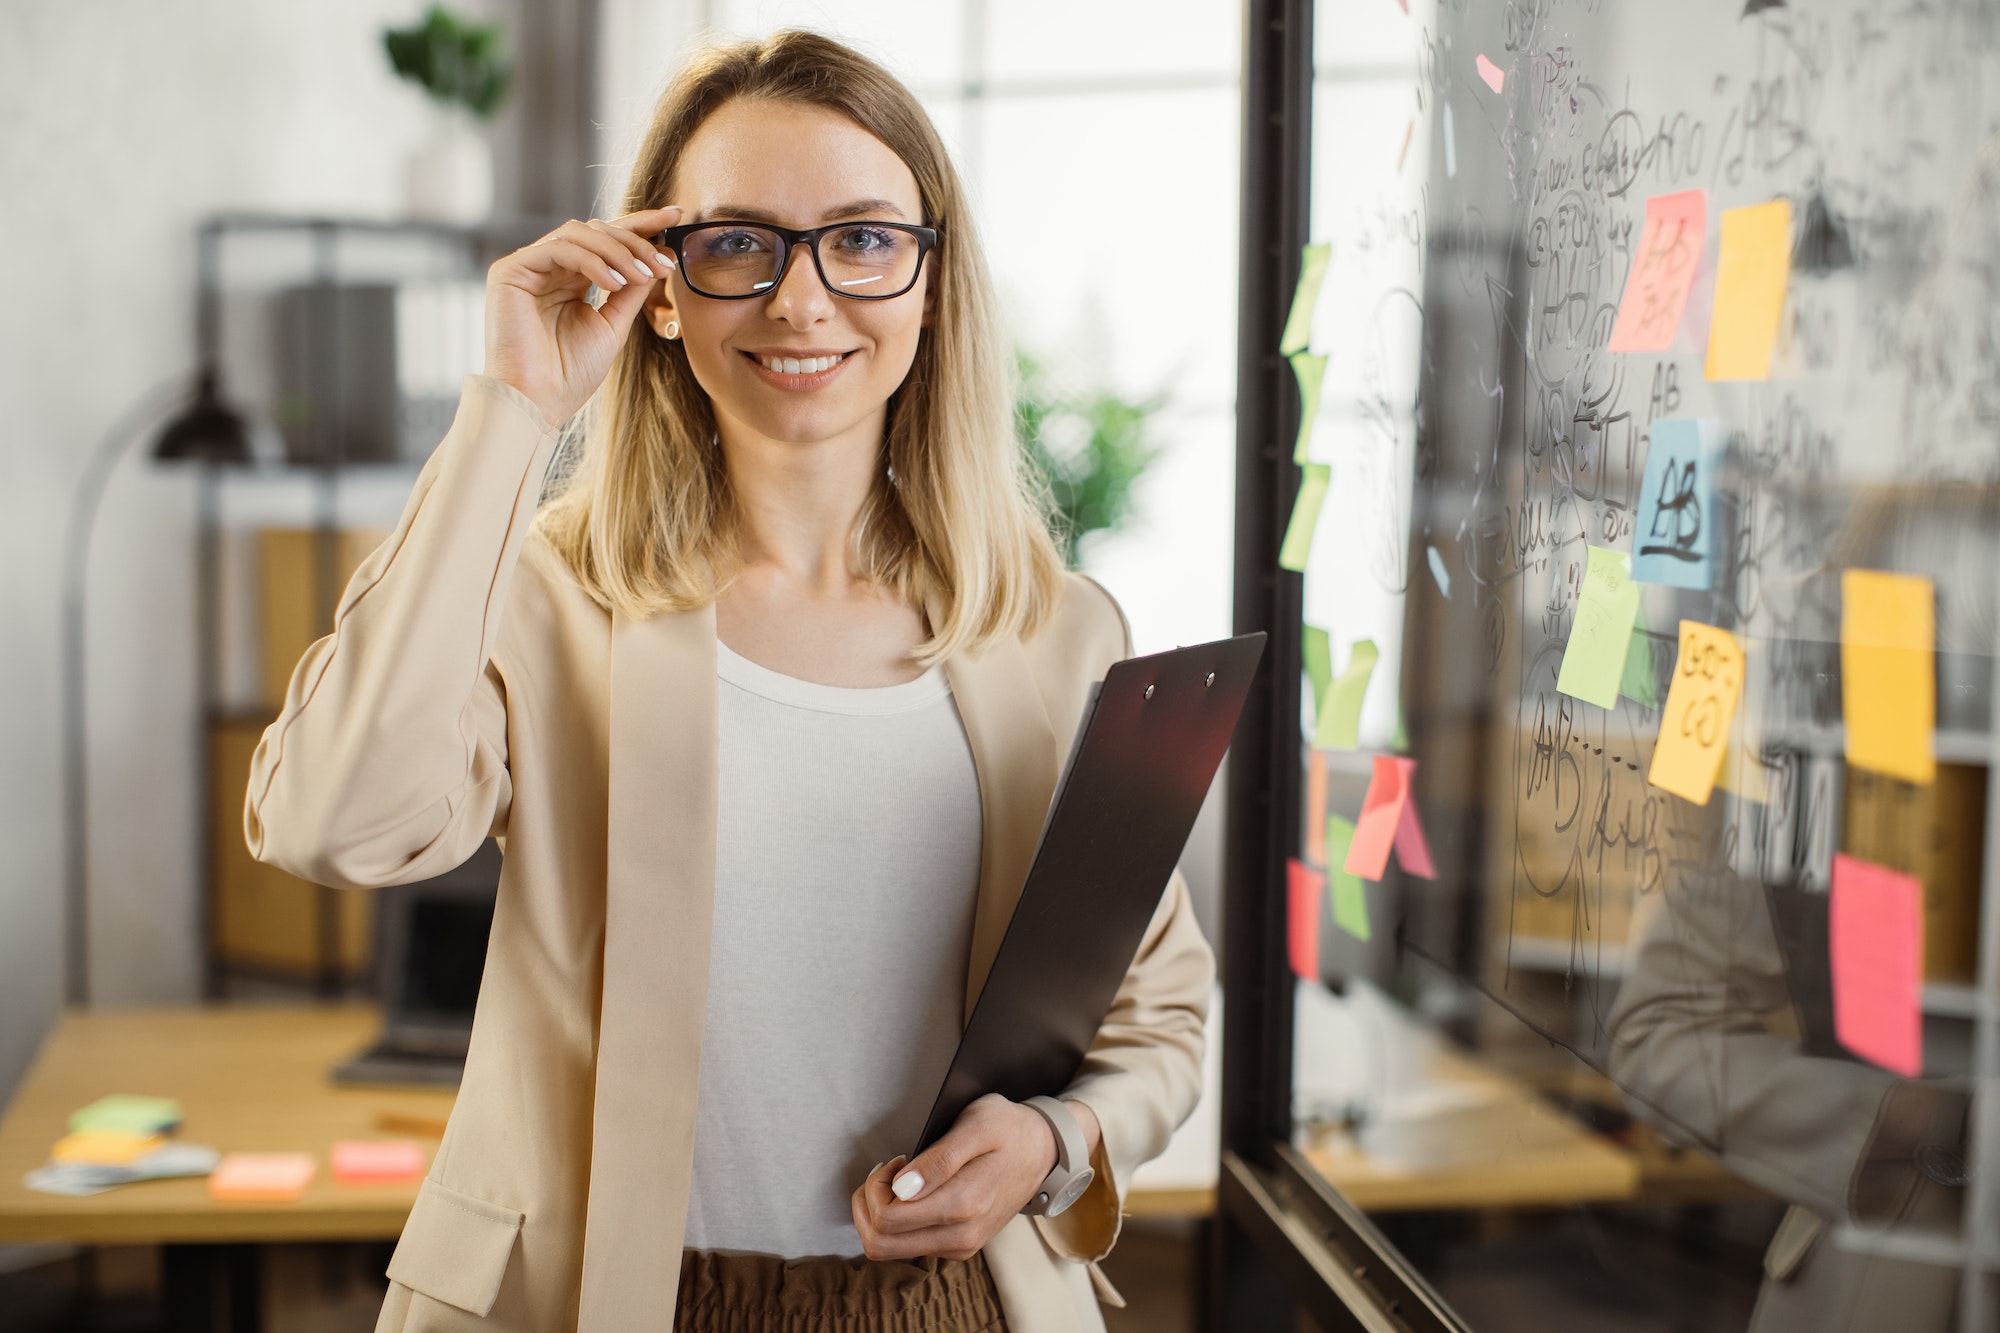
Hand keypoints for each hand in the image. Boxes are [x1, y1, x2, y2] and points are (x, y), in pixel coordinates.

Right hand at [482, 206, 681, 428]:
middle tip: (662, 262)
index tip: (676, 215)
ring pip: (578, 233)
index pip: (606, 241)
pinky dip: (591, 261)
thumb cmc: (570, 374)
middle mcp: (546, 268)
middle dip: (634, 241)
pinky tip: (613, 283)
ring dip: (617, 251)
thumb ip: (633, 288)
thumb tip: (662, 253)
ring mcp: (526, 267)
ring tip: (641, 276)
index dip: (640, 225)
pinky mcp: (510, 271)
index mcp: (568, 279)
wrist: (536, 403)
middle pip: (594, 230)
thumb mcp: (613, 324)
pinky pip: (558, 248)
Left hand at [849, 1094, 1100, 1260]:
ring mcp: (960, 1246)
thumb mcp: (976, 1125)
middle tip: (888, 1171)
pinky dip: (897, 1222)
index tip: (895, 1161)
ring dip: (880, 1214)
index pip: (887, 1219)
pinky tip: (915, 1193)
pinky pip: (908, 1247)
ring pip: (889, 1250)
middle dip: (869, 1205)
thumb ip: (939, 1159)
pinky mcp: (959, 1247)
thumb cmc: (1008, 1129)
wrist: (1044, 1151)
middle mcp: (961, 1236)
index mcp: (963, 1205)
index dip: (876, 1187)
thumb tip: (902, 1188)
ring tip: (900, 1180)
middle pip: (880, 1244)